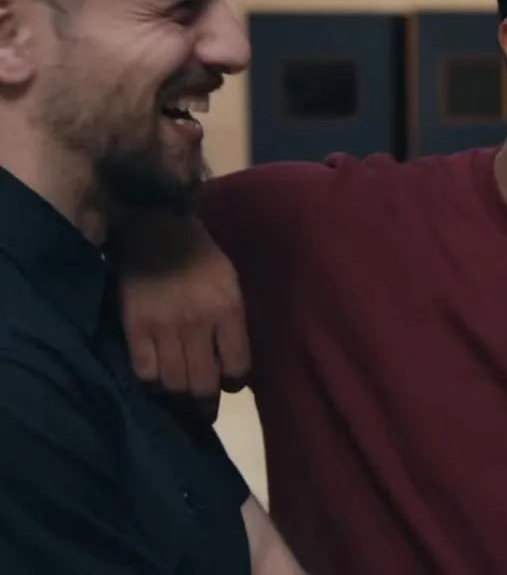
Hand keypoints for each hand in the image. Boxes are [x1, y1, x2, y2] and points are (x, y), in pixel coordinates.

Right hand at [116, 218, 251, 408]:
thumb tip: (234, 360)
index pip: (238, 366)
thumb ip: (233, 321)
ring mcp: (164, 328)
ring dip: (179, 399)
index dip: (235, 383)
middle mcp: (198, 324)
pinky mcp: (135, 328)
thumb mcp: (231, 282)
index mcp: (228, 310)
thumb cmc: (201, 256)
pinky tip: (157, 382)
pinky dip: (152, 384)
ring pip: (173, 383)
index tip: (230, 384)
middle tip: (204, 410)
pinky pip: (144, 372)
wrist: (155, 230)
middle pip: (203, 383)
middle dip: (206, 404)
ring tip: (181, 402)